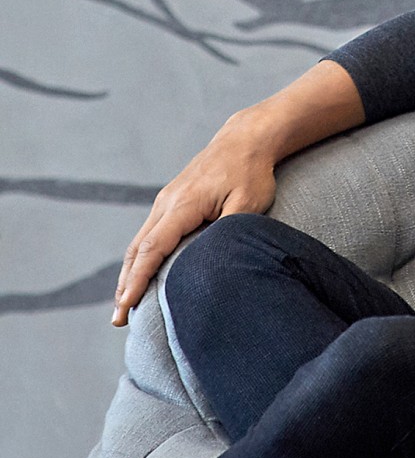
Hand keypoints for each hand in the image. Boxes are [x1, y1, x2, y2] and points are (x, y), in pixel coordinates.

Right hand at [111, 114, 276, 326]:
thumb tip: (212, 260)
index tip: (126, 305)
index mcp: (184, 204)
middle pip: (138, 248)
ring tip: (124, 304)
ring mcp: (167, 199)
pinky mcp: (172, 199)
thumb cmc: (251, 172)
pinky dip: (140, 256)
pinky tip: (141, 274)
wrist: (247, 138)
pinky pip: (150, 232)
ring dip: (130, 272)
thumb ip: (230, 229)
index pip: (153, 247)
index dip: (138, 279)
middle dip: (126, 284)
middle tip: (119, 319)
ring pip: (140, 240)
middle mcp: (168, 202)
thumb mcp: (249, 202)